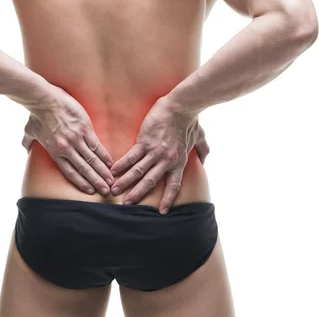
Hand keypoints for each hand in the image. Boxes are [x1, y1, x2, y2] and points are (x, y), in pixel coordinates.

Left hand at [22, 86, 114, 195]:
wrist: (44, 99)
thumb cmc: (36, 114)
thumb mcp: (29, 131)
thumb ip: (28, 142)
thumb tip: (25, 148)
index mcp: (55, 152)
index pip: (70, 172)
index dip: (81, 183)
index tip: (90, 191)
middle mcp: (67, 149)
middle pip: (84, 169)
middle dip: (96, 181)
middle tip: (106, 191)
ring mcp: (77, 139)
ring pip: (92, 159)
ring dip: (102, 171)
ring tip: (111, 180)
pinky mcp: (85, 128)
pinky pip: (96, 145)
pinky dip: (104, 155)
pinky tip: (110, 163)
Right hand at [109, 96, 209, 213]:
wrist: (180, 107)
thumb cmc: (190, 120)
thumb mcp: (200, 137)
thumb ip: (203, 150)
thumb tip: (205, 160)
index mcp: (179, 161)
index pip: (173, 185)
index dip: (167, 199)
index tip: (162, 212)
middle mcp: (166, 160)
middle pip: (150, 182)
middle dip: (138, 194)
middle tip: (127, 204)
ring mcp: (154, 152)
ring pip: (138, 171)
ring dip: (125, 182)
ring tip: (114, 190)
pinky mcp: (144, 142)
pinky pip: (131, 156)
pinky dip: (121, 164)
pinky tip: (113, 171)